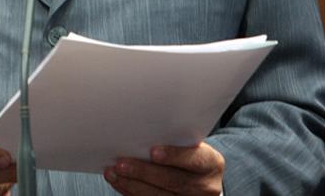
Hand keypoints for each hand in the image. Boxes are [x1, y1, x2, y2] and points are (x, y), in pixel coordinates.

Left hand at [104, 143, 223, 194]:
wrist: (202, 181)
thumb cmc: (192, 156)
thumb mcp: (195, 148)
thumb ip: (180, 142)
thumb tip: (145, 133)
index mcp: (212, 164)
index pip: (194, 159)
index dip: (174, 156)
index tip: (153, 152)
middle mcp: (205, 187)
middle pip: (172, 181)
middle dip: (144, 172)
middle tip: (121, 163)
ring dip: (131, 185)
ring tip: (112, 172)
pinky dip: (131, 193)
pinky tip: (119, 183)